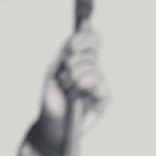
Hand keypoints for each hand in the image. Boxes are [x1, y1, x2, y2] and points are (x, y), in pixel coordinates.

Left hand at [35, 26, 109, 155]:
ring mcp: (100, 83)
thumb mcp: (54, 70)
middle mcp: (93, 69)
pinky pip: (99, 81)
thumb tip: (83, 31)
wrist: (51, 124)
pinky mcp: (104, 98)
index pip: (93, 38)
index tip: (70, 47)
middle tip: (65, 74)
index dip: (84, 37)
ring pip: (93, 64)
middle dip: (74, 58)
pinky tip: (77, 91)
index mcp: (82, 60)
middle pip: (93, 48)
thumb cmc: (51, 100)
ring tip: (68, 87)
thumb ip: (68, 51)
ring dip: (75, 74)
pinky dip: (85, 81)